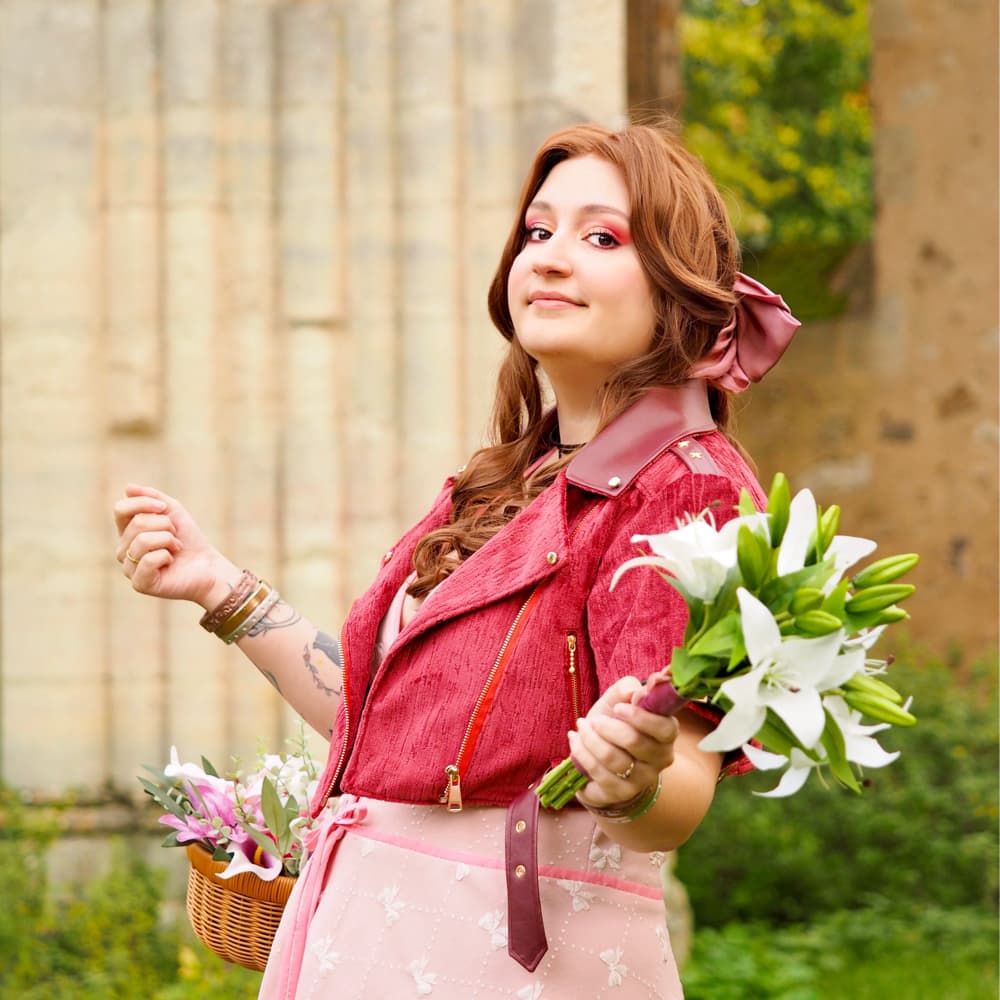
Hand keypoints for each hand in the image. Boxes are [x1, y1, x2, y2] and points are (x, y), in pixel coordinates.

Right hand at [113, 484, 239, 606]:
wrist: (208, 566)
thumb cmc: (189, 539)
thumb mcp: (172, 511)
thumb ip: (151, 498)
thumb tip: (128, 488)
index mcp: (126, 533)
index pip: (120, 510)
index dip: (143, 503)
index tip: (165, 508)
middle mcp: (123, 551)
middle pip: (137, 523)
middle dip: (165, 525)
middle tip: (175, 537)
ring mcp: (129, 569)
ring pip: (143, 541)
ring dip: (168, 540)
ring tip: (175, 548)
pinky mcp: (140, 584)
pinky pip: (148, 560)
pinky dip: (166, 556)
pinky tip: (171, 562)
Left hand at [567, 676, 679, 809]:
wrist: (601, 751)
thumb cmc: (615, 720)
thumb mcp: (620, 698)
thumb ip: (628, 688)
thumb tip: (633, 692)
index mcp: (667, 733)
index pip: (664, 728)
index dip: (640, 717)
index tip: (618, 707)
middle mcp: (660, 759)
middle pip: (634, 742)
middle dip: (607, 726)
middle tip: (593, 719)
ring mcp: (642, 779)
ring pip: (612, 758)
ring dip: (590, 738)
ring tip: (581, 727)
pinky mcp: (620, 793)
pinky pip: (598, 773)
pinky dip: (581, 753)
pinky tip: (575, 741)